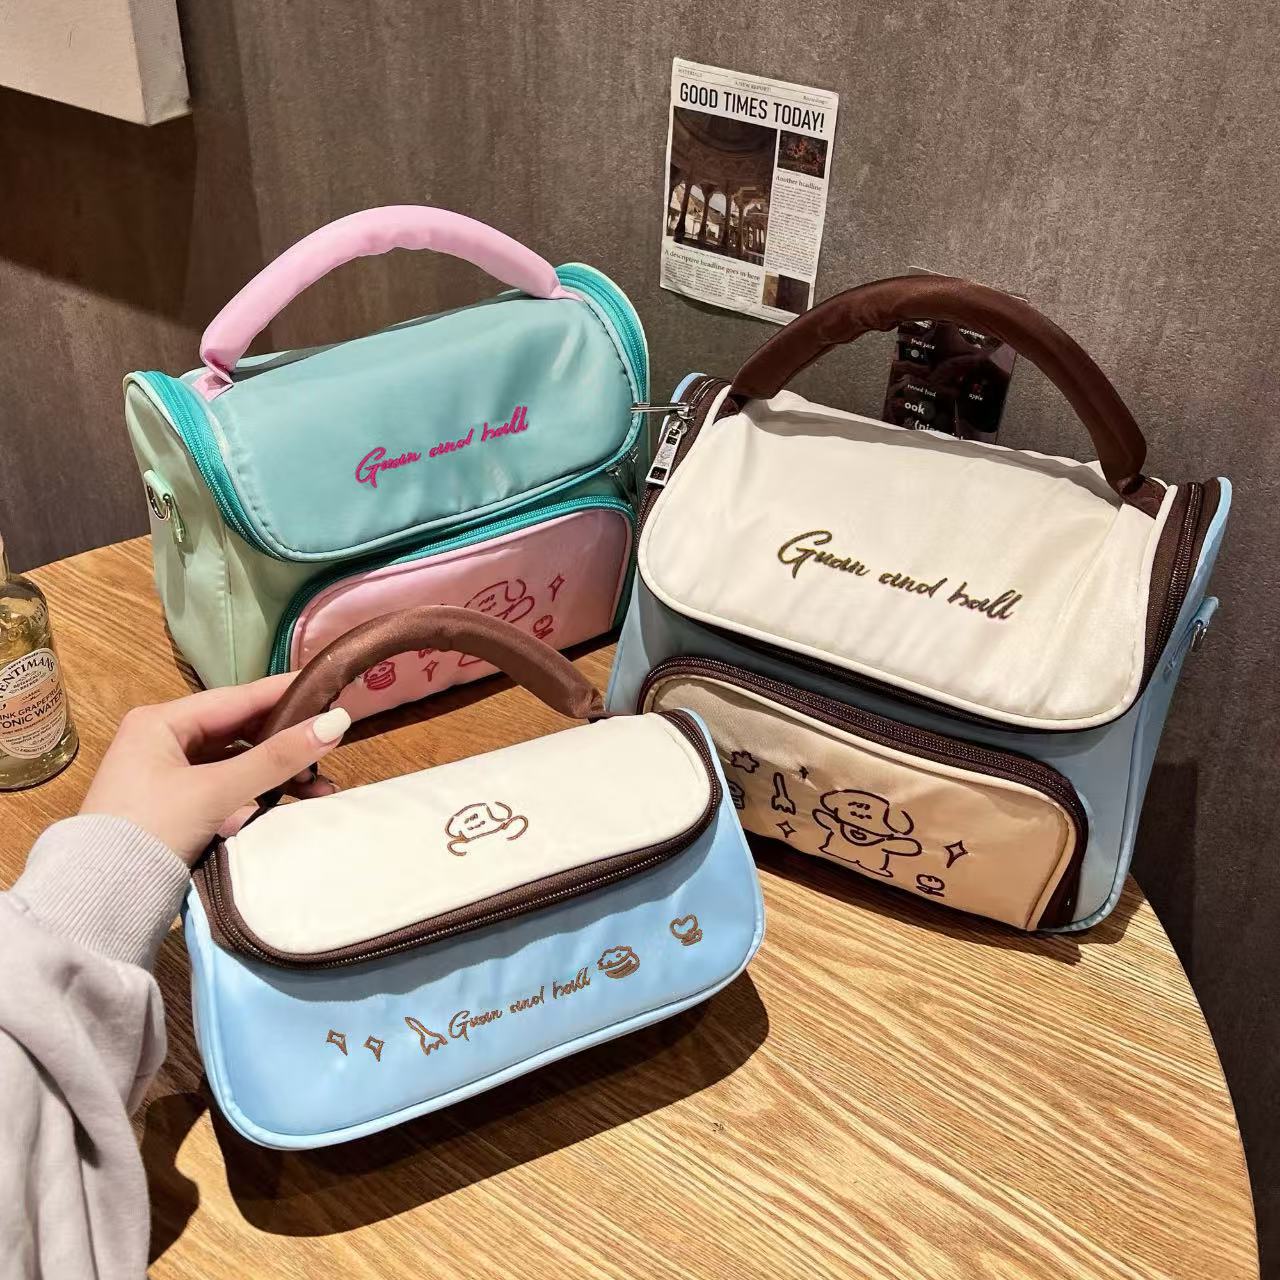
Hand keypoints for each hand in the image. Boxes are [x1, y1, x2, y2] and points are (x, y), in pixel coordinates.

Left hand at [80, 673, 350, 865]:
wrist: (100, 898)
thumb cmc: (150, 829)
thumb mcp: (216, 791)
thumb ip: (277, 758)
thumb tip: (337, 722)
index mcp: (161, 721)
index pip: (237, 697)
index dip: (285, 693)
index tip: (330, 686)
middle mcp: (163, 740)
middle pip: (240, 730)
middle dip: (287, 742)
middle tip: (331, 745)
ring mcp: (168, 774)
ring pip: (238, 760)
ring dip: (278, 772)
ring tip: (320, 785)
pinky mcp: (177, 804)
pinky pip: (229, 786)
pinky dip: (260, 792)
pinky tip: (290, 802)